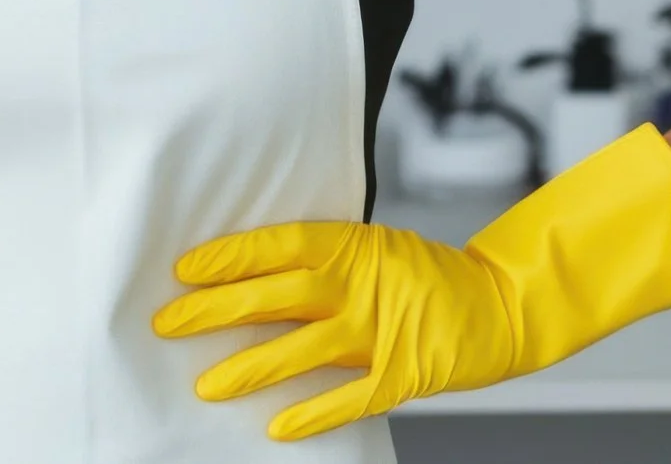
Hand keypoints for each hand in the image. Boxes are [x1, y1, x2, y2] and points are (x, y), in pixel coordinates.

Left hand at [151, 124, 670, 440]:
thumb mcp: (371, 250)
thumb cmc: (424, 277)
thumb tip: (247, 276)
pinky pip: (349, 397)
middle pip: (277, 294)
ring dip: (250, 367)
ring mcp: (383, 329)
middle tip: (169, 321)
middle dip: (217, 309)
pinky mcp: (403, 372)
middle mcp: (362, 284)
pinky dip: (313, 412)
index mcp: (352, 245)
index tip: (183, 270)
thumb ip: (319, 262)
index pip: (279, 245)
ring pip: (303, 347)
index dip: (230, 257)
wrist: (501, 304)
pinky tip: (275, 426)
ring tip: (205, 385)